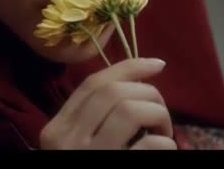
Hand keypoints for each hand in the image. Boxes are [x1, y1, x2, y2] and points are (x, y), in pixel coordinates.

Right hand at [40, 58, 175, 149]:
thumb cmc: (87, 168)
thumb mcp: (78, 145)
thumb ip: (95, 119)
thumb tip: (138, 81)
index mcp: (56, 130)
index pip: (93, 84)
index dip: (129, 67)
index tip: (158, 64)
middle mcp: (68, 142)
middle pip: (115, 93)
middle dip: (149, 94)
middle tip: (160, 116)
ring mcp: (92, 156)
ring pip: (132, 109)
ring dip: (159, 115)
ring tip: (163, 133)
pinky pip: (152, 145)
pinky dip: (166, 144)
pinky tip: (164, 151)